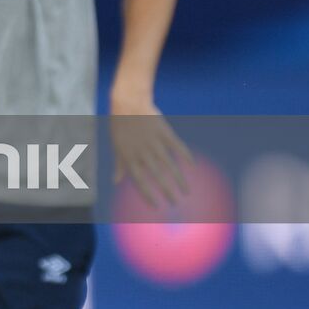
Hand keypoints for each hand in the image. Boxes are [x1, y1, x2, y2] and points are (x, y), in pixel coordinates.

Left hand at [110, 88, 191, 207]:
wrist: (128, 101)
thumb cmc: (120, 125)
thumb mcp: (116, 145)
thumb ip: (119, 165)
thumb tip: (115, 182)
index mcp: (128, 155)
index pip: (139, 179)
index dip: (147, 193)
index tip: (157, 207)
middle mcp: (142, 151)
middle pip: (156, 175)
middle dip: (166, 191)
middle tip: (176, 204)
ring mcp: (154, 141)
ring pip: (169, 164)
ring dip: (178, 179)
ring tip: (186, 192)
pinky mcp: (164, 131)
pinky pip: (176, 146)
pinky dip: (185, 155)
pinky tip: (192, 166)